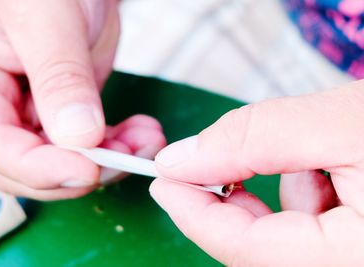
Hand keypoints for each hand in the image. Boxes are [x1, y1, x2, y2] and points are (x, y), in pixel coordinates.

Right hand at [0, 0, 165, 199]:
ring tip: (145, 143)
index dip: (39, 168)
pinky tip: (143, 134)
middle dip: (77, 173)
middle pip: (27, 168)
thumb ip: (59, 76)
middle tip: (122, 161)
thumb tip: (80, 137)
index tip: (86, 170)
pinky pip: (91, 146)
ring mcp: (36, 115)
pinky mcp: (68, 115)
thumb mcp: (45, 17)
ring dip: (108, 162)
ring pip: (65, 163)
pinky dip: (119, 146)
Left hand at [151, 80, 363, 265]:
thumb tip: (183, 158)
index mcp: (353, 257)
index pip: (245, 249)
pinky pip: (313, 228)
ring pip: (285, 236)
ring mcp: (355, 255)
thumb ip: (256, 140)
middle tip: (203, 166)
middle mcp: (353, 265)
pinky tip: (323, 168)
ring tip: (300, 157)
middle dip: (228, 201)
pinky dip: (305, 193)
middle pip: (259, 247)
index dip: (193, 214)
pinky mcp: (358, 241)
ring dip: (276, 192)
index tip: (163, 180)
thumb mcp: (340, 125)